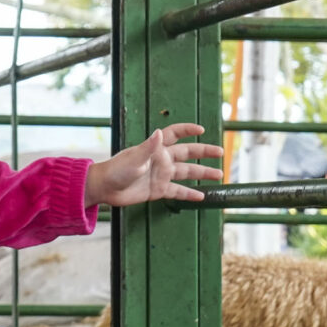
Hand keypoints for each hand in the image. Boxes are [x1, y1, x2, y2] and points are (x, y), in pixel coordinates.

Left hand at [86, 123, 225, 206]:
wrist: (105, 188)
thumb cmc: (116, 169)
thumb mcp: (134, 158)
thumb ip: (148, 147)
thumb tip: (158, 132)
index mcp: (156, 148)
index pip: (174, 133)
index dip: (187, 129)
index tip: (201, 130)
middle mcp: (162, 160)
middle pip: (187, 153)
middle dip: (204, 152)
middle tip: (221, 152)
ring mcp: (161, 175)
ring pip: (187, 173)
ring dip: (202, 173)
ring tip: (219, 174)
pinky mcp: (158, 190)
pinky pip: (178, 191)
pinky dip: (189, 194)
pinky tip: (202, 196)